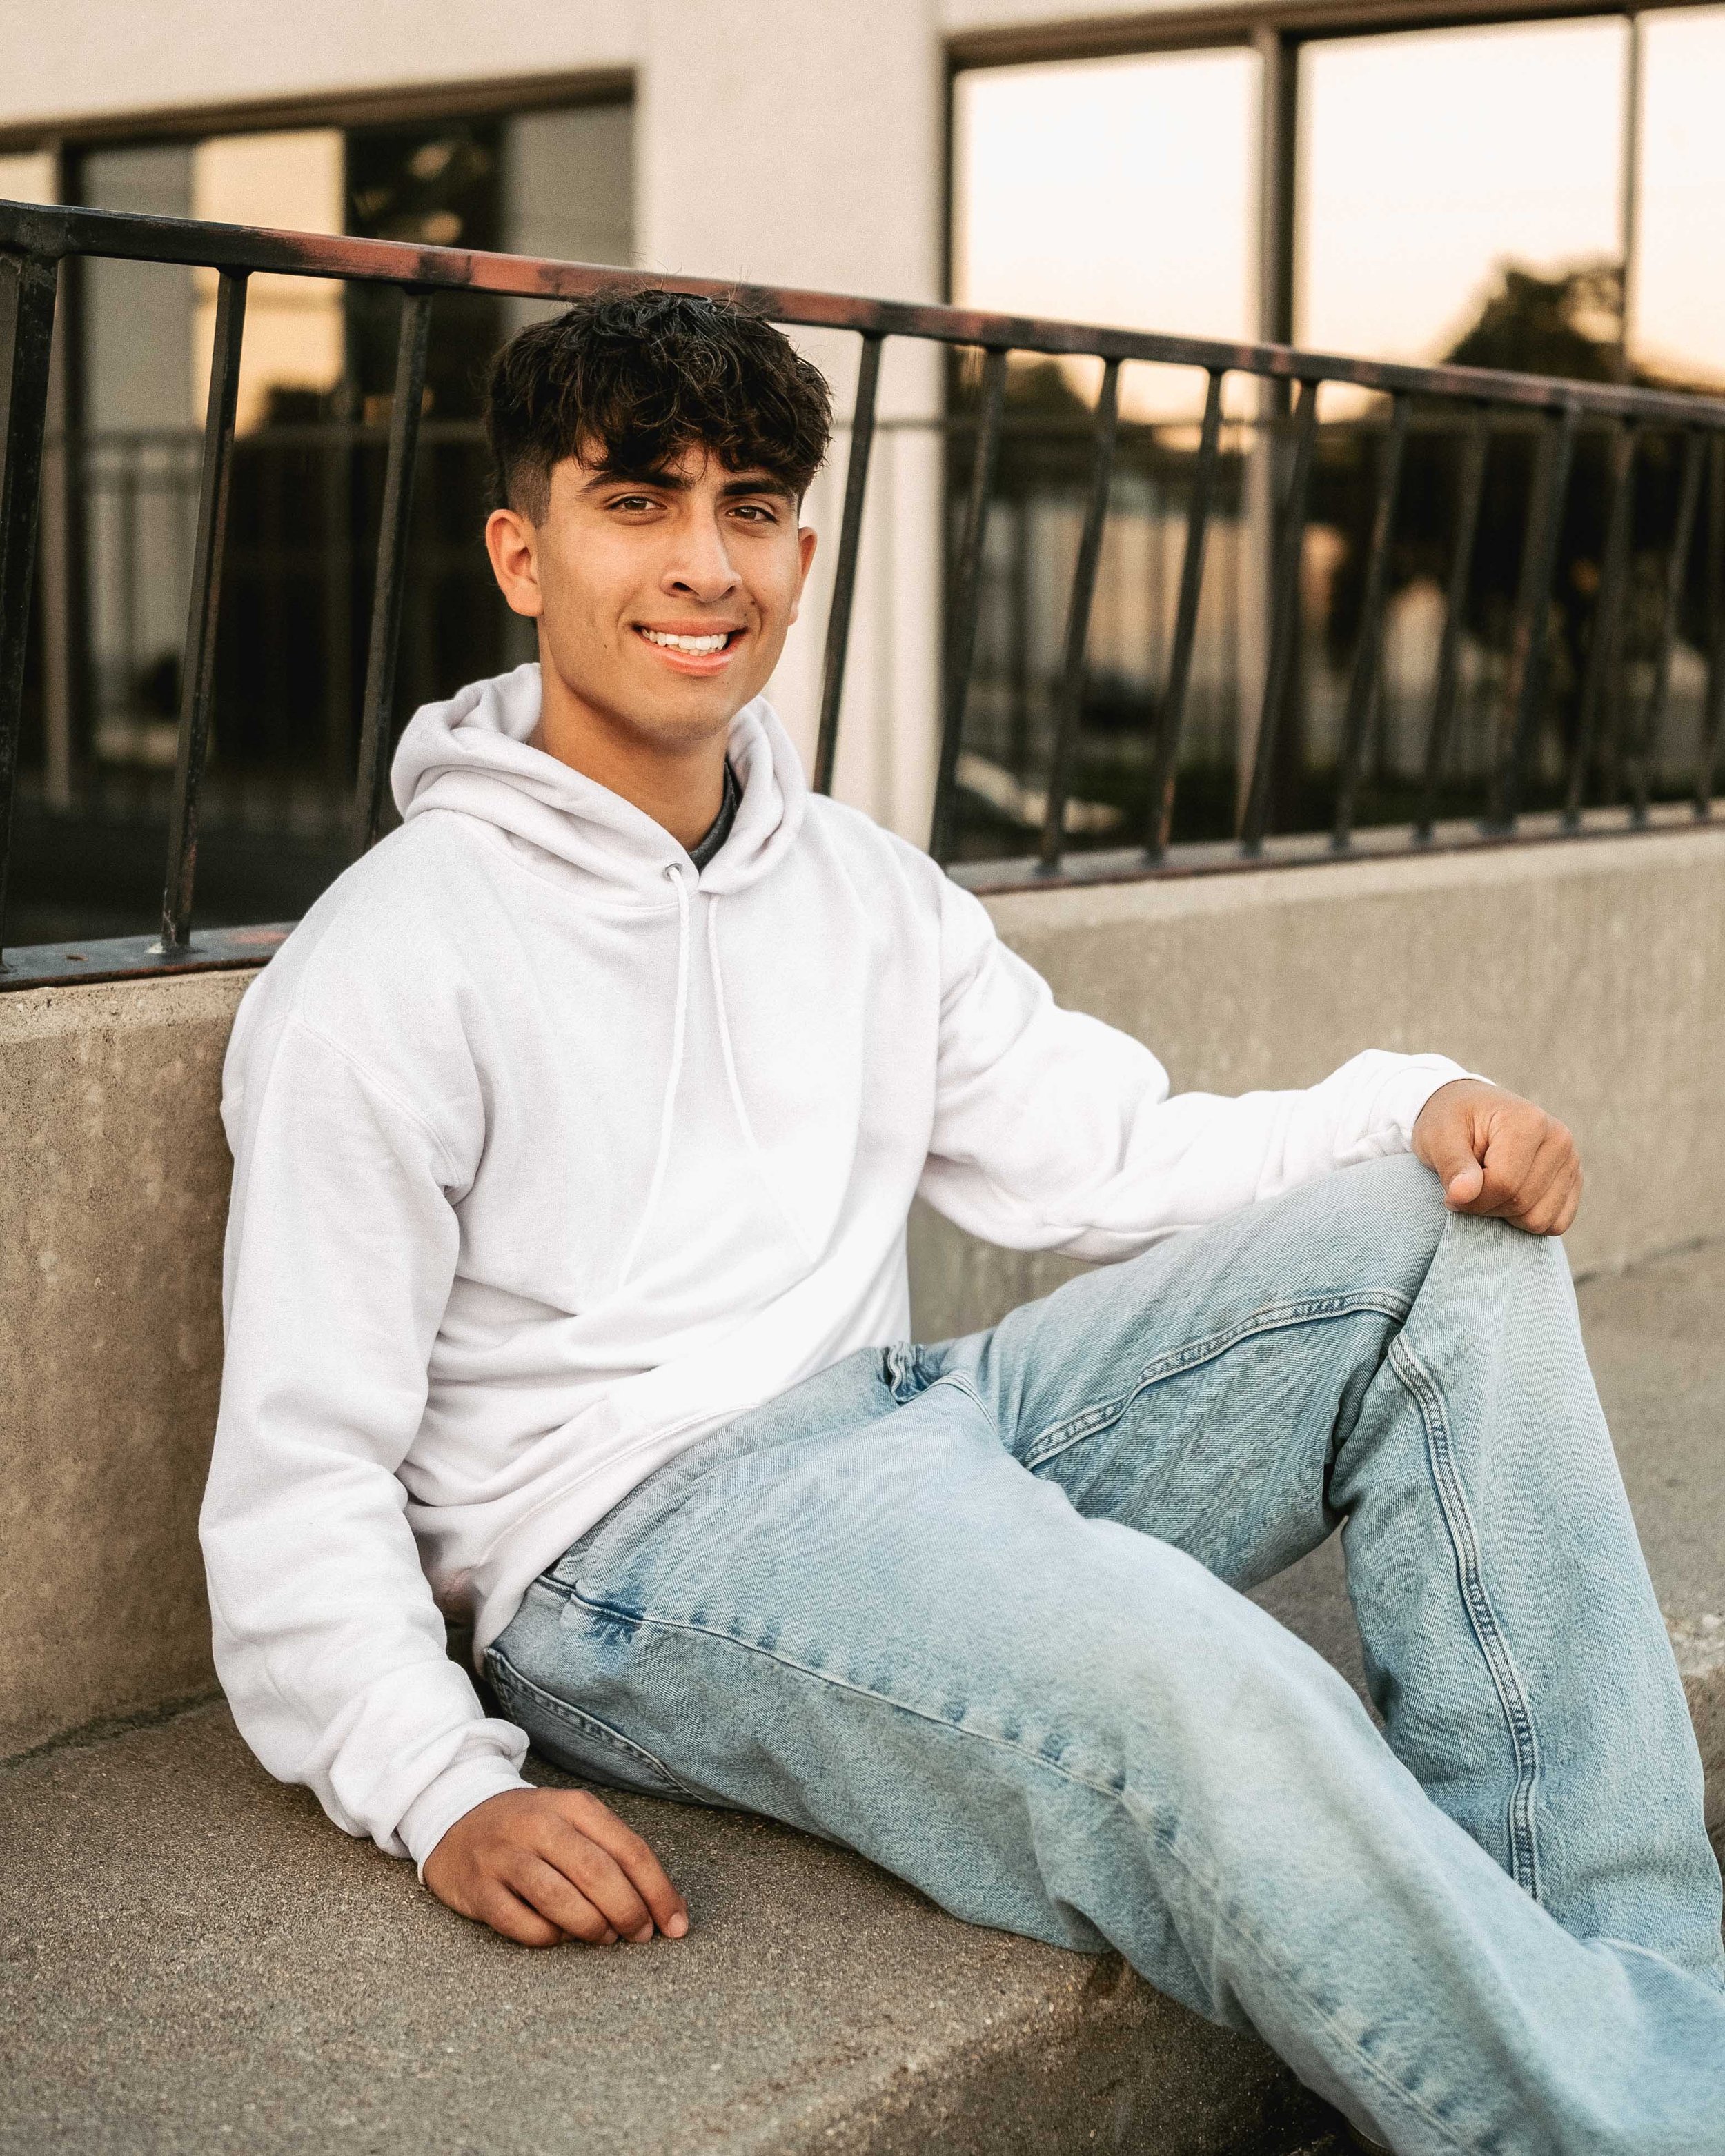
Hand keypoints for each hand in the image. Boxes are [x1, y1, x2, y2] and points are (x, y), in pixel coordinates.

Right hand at [424, 1785, 688, 1947]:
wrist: (457, 1814)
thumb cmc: (534, 1829)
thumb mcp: (576, 1824)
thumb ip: (618, 1857)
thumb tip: (671, 1910)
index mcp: (575, 1806)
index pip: (630, 1851)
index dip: (658, 1892)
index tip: (676, 1926)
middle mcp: (540, 1825)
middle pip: (598, 1874)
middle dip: (628, 1913)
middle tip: (639, 1936)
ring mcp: (506, 1856)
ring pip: (559, 1899)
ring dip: (591, 1927)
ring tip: (604, 1938)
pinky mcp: (479, 1887)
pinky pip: (520, 1923)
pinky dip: (548, 1937)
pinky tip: (559, 1936)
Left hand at [1411, 1078, 1580, 1236]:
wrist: (1469, 1112)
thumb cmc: (1452, 1123)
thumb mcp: (1439, 1137)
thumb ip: (1452, 1166)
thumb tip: (1462, 1195)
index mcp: (1529, 1121)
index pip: (1504, 1183)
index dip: (1472, 1199)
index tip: (1452, 1191)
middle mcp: (1560, 1140)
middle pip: (1521, 1203)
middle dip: (1486, 1206)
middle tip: (1468, 1187)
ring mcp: (1571, 1162)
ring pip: (1540, 1220)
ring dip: (1506, 1215)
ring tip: (1490, 1187)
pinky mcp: (1573, 1182)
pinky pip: (1555, 1224)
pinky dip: (1527, 1221)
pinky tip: (1509, 1196)